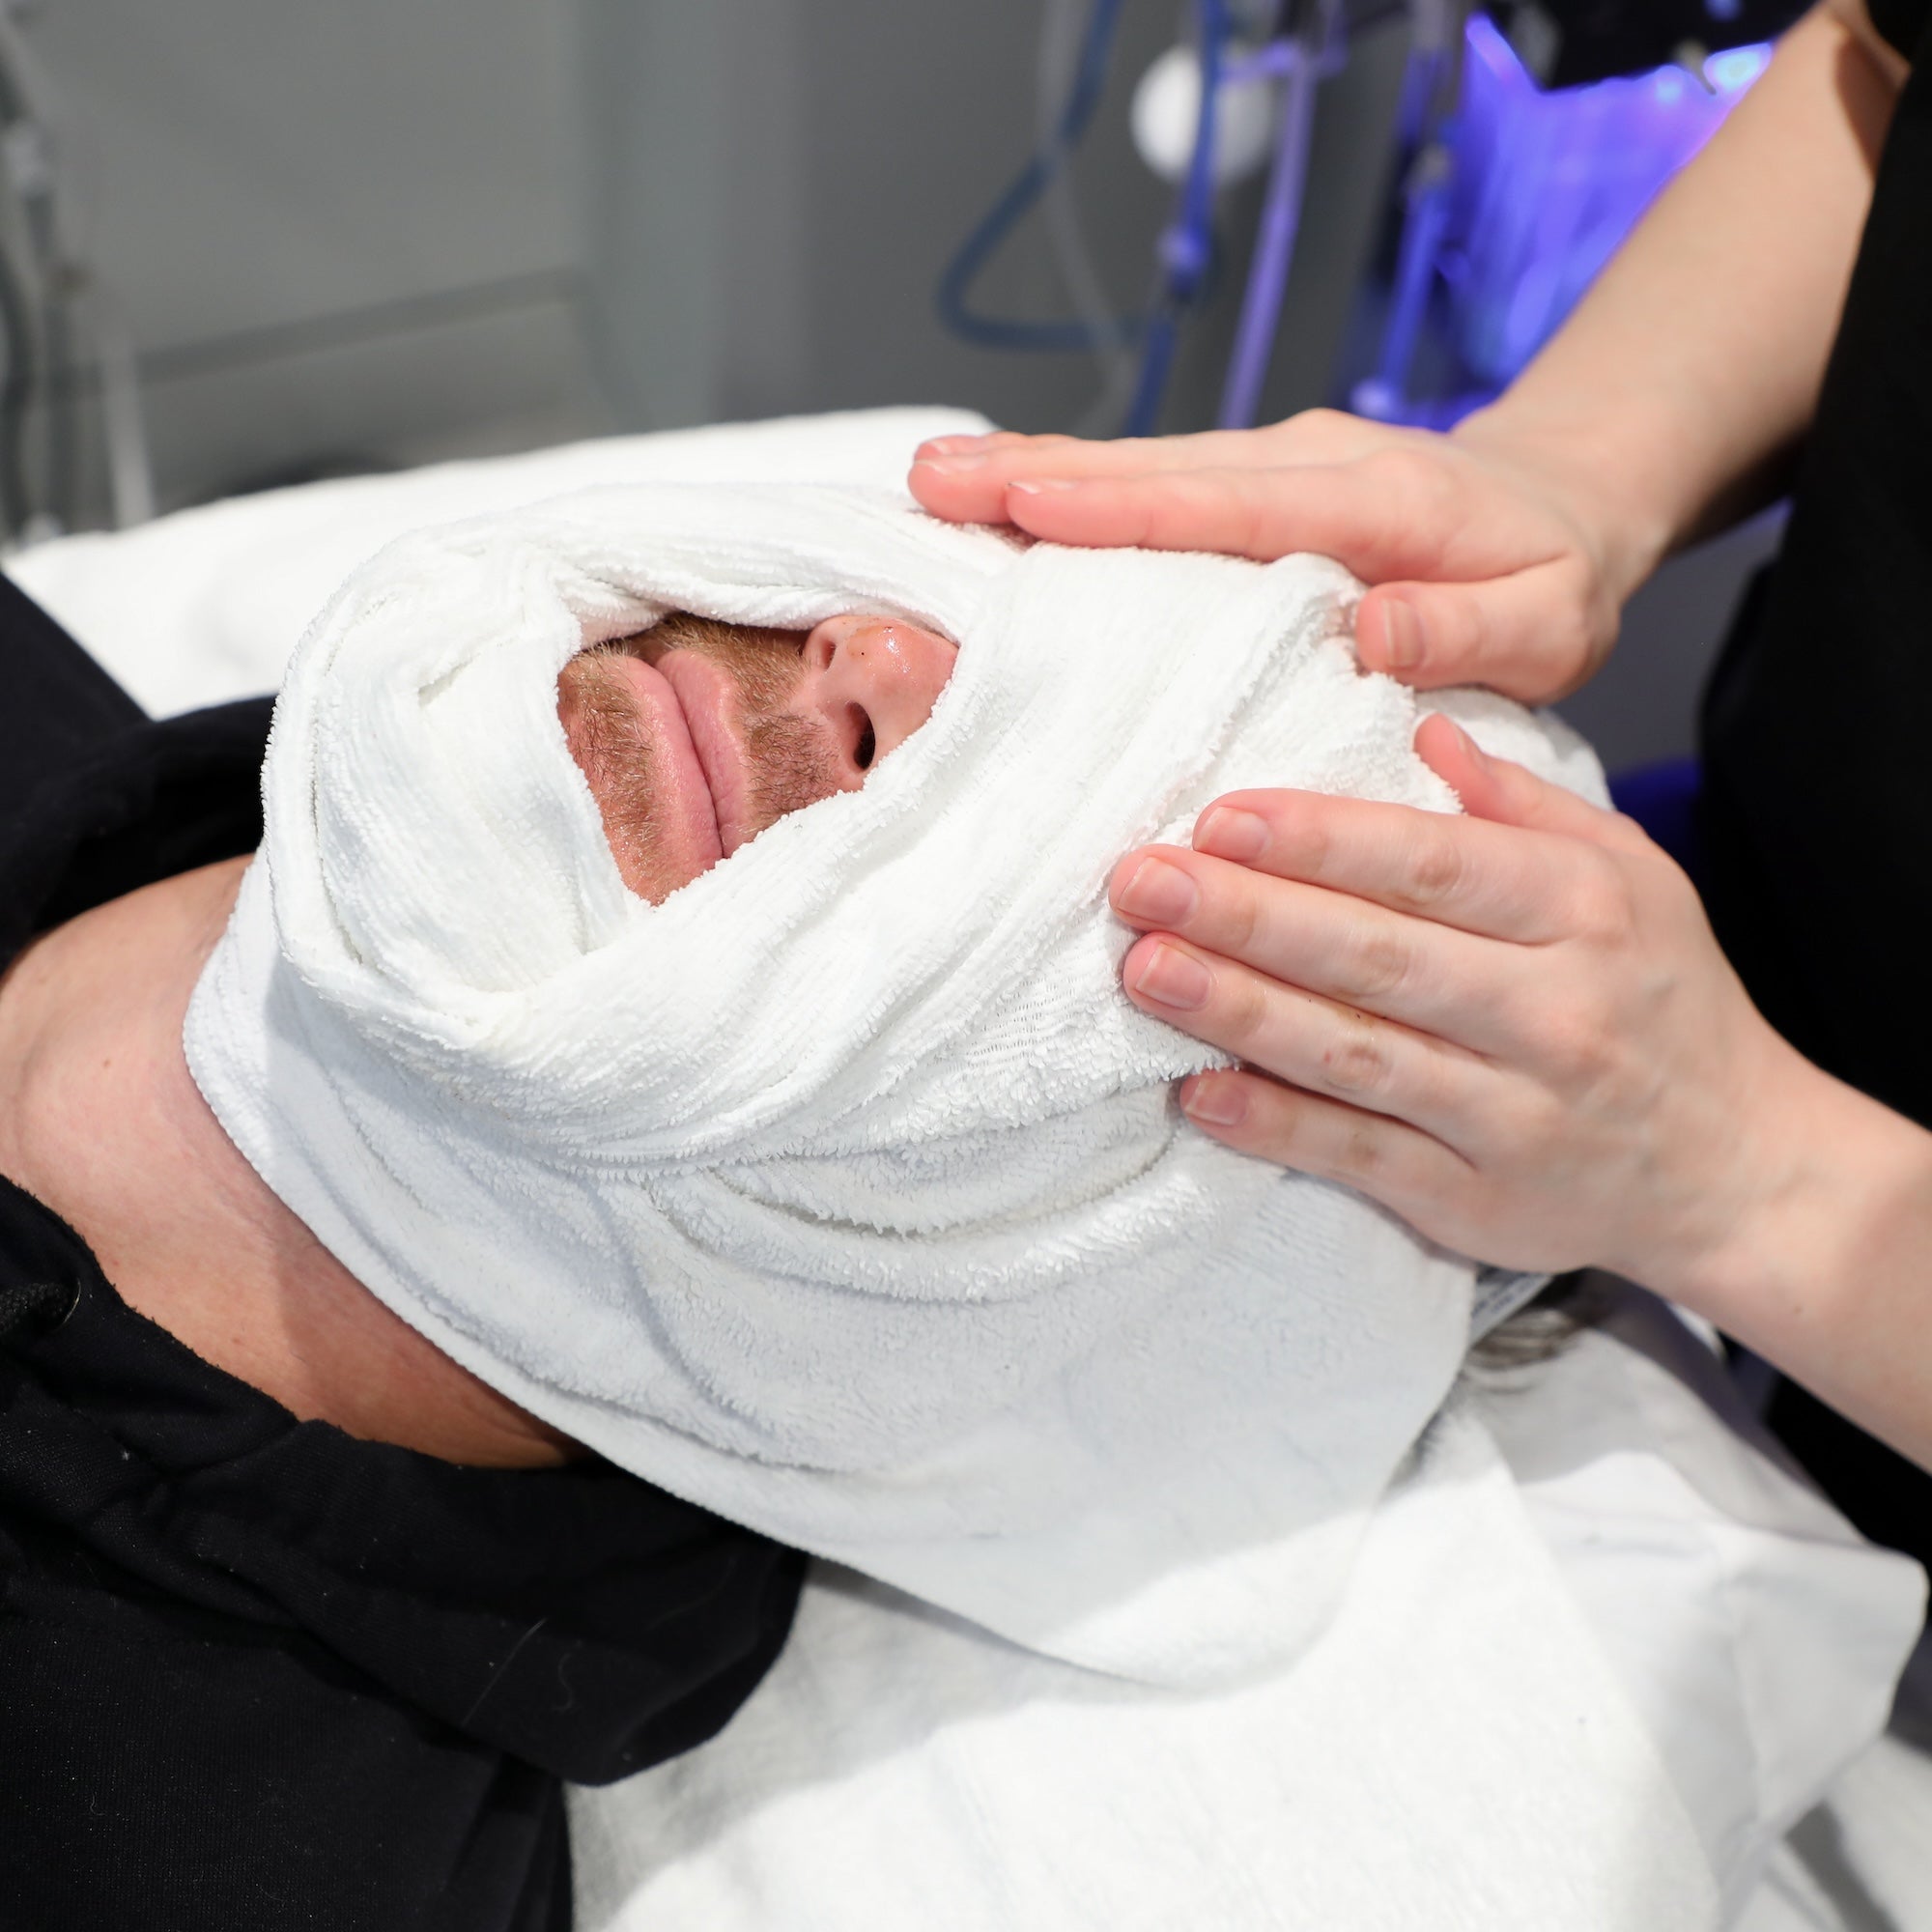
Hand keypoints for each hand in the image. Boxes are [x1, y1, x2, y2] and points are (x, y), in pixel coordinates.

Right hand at [909, 415, 1666, 703]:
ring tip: (933, 487)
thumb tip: (1373, 634)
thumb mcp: (1553, 623)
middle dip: (1038, 474)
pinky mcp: (1253, 483)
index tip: (1027, 504)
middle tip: (927, 482)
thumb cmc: (1556, 576)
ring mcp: (1274, 466)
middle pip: (1157, 470)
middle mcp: (1309, 464)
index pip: (1233, 503)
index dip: (1126, 508)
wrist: (1566, 498)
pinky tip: (1007, 506)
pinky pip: (1156, 489)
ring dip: (1037, 476)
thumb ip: (1474, 631)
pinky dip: (1077, 493)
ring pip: (1142, 471)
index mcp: (1375, 501)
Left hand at [1105, 715, 1811, 1296]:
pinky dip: (1274, 1125)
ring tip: (1144, 970)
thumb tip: (1422, 726)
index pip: (1436, 865)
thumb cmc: (1664, 999)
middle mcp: (1553, 1012)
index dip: (1320, 841)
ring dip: (1238, 1011)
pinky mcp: (1476, 1199)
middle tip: (1140, 882)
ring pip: (1354, 1055)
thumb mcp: (1632, 874)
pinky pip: (1359, 1157)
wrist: (1739, 1169)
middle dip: (1246, 915)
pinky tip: (1196, 1092)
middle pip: (1377, 956)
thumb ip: (1523, 803)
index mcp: (1586, 912)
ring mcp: (1514, 1115)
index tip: (1220, 817)